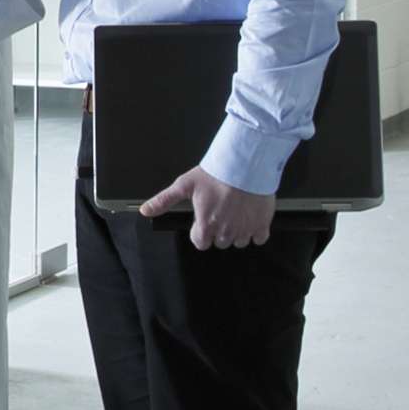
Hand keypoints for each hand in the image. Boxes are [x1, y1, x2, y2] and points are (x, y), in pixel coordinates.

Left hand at [141, 165, 276, 248]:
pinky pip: (259, 239)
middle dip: (218, 231)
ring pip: (239, 242)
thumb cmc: (215, 174)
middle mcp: (226, 231)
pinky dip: (255, 231)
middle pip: (220, 243)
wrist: (245, 165)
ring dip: (237, 232)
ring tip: (235, 213)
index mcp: (206, 225)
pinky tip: (250, 217)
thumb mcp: (184, 185)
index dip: (201, 233)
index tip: (204, 222)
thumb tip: (145, 210)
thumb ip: (164, 200)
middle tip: (220, 213)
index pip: (201, 244)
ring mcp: (245, 229)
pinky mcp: (263, 224)